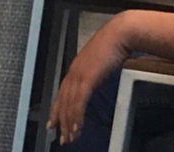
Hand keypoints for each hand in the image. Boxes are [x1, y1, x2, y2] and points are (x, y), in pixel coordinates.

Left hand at [47, 12, 133, 145]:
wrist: (119, 34)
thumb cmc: (113, 44)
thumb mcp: (100, 60)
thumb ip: (94, 70)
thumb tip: (95, 79)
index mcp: (76, 67)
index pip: (63, 92)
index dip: (57, 108)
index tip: (54, 122)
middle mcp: (74, 71)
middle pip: (63, 100)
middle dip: (61, 120)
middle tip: (62, 137)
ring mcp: (79, 74)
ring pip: (69, 104)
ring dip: (69, 123)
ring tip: (70, 138)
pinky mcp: (87, 78)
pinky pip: (79, 102)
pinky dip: (77, 116)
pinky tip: (77, 127)